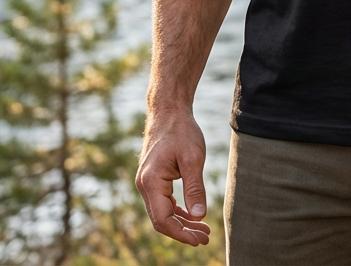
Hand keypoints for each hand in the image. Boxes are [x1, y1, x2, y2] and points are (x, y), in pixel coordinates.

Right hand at [136, 106, 211, 245]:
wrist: (169, 110)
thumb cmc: (181, 131)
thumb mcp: (193, 159)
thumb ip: (195, 189)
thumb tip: (199, 216)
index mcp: (151, 182)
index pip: (163, 220)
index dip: (181, 233)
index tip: (199, 240)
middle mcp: (145, 185)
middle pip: (162, 220)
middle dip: (183, 231)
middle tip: (205, 238)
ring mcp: (148, 182)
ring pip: (163, 212)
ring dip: (182, 222)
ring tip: (204, 230)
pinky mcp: (154, 178)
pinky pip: (164, 201)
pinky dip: (178, 210)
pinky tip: (193, 215)